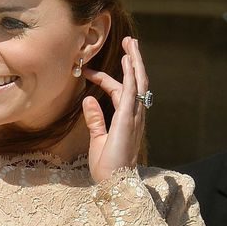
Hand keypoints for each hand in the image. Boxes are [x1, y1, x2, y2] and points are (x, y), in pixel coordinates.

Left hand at [82, 36, 149, 183]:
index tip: (89, 72)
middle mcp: (134, 116)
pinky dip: (131, 75)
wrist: (114, 183)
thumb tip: (88, 100)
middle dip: (133, 61)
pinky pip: (133, 93)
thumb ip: (95, 119)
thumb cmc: (107, 167)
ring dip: (135, 62)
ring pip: (138, 83)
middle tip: (130, 42)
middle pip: (137, 82)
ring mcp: (134, 117)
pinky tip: (128, 61)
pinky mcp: (129, 120)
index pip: (119, 92)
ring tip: (131, 44)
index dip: (105, 80)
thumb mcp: (97, 139)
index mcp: (126, 120)